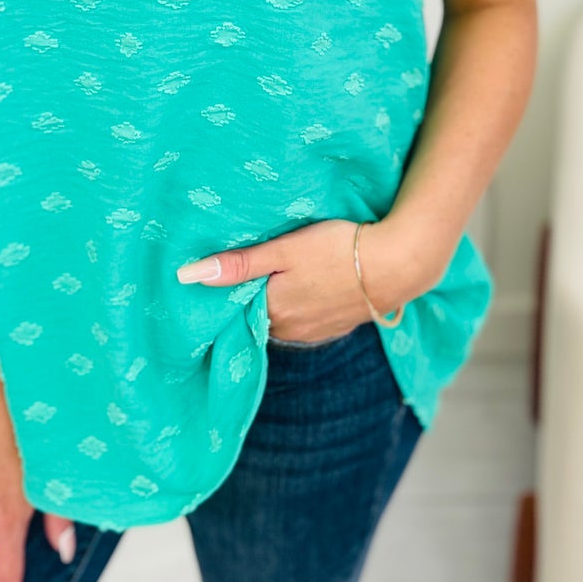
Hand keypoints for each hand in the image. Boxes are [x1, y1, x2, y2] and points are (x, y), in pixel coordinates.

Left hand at [174, 216, 421, 341]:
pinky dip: (301, 303)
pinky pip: (306, 318)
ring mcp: (316, 331)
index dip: (226, 294)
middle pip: (258, 315)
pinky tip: (307, 284)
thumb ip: (237, 264)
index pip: (234, 310)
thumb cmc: (336, 250)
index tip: (216, 278)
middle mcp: (290, 330)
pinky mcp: (337, 325)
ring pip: (283, 317)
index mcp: (272, 312)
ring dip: (277, 300)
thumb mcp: (282, 250)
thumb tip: (186, 277)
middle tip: (247, 268)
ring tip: (277, 274)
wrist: (396, 264)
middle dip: (250, 296)